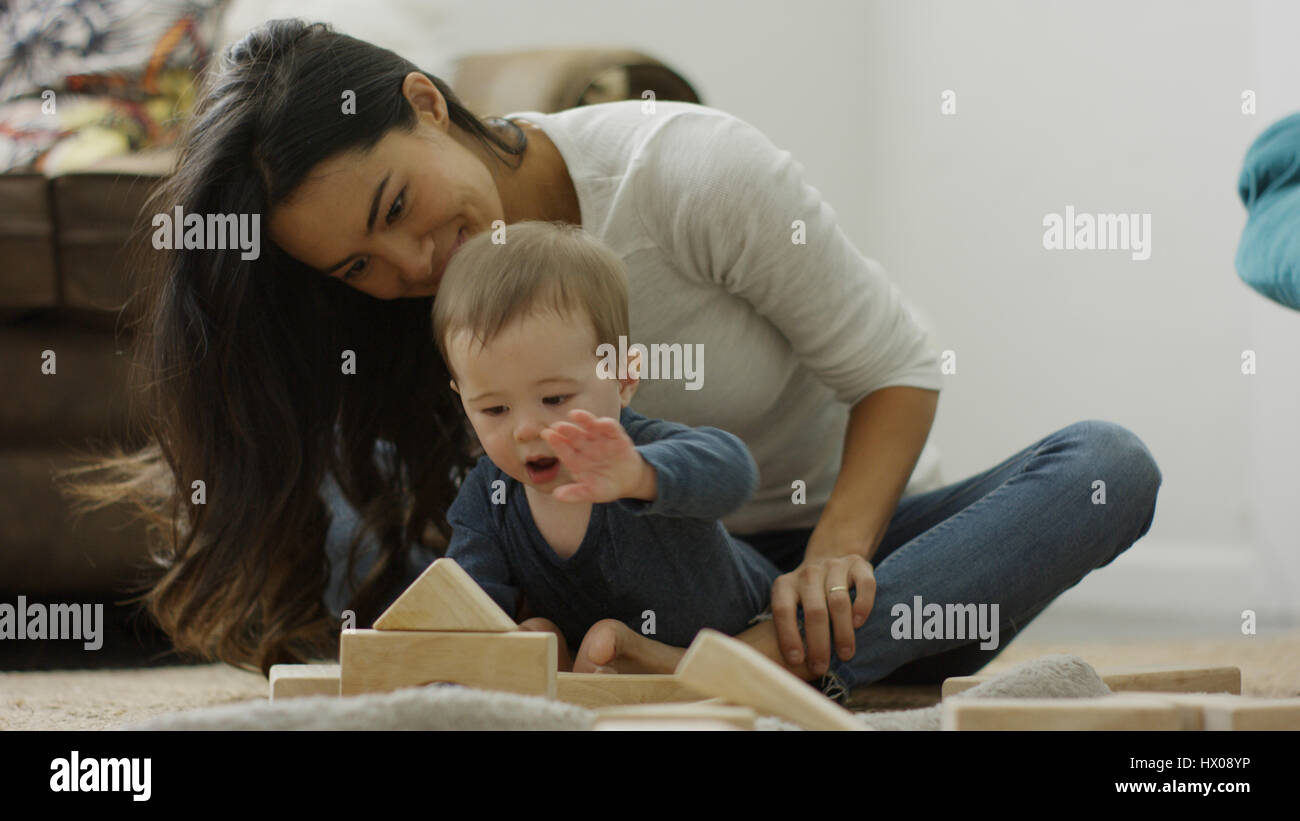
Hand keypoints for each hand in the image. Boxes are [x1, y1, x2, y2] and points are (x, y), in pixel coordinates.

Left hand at [539, 409, 650, 503]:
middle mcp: (585, 446)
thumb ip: (575, 494)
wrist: (628, 481)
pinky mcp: (616, 436)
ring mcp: (600, 439)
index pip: (563, 449)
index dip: (556, 442)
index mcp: (575, 459)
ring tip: (575, 414)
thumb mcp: (591, 493)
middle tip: (557, 425)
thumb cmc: (605, 486)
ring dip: (584, 420)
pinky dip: (607, 424)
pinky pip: (611, 428)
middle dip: (566, 430)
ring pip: (590, 426)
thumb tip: (556, 495)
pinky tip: (602, 422)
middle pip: (574, 435)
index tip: (547, 434)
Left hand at [771, 552, 875, 677]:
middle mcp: (808, 573)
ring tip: (846, 654)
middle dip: (818, 643)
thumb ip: (790, 627)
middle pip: (814, 611)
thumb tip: (792, 666)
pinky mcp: (858, 564)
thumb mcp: (791, 606)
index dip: (788, 636)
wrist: (829, 559)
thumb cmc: (808, 597)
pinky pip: (865, 585)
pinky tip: (859, 624)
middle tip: (822, 667)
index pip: (782, 610)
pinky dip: (863, 606)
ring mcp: (834, 566)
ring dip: (842, 631)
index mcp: (786, 584)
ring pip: (839, 600)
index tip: (796, 660)